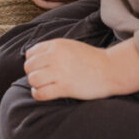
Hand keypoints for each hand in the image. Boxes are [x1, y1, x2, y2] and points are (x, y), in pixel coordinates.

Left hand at [24, 38, 138, 100]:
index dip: (33, 62)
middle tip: (43, 78)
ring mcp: (59, 72)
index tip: (40, 68)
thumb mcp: (70, 46)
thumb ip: (52, 50)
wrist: (110, 69)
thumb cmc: (91, 59)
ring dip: (36, 84)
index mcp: (56, 45)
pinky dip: (38, 94)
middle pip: (29, 67)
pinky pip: (40, 93)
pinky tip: (44, 93)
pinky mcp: (64, 87)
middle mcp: (55, 56)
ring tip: (44, 86)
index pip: (30, 53)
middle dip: (33, 73)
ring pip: (32, 79)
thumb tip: (34, 59)